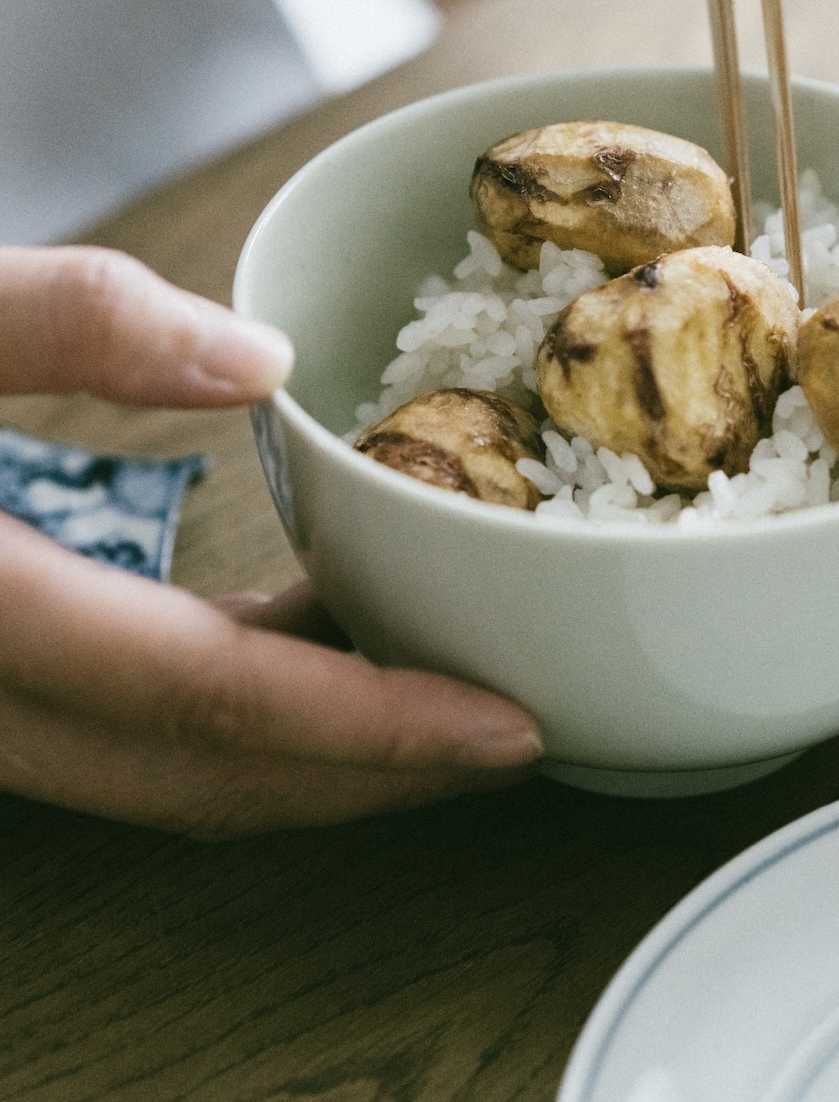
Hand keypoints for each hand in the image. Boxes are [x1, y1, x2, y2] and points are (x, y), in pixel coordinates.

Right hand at [0, 248, 541, 836]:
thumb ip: (63, 323)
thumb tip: (260, 360)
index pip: (203, 702)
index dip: (368, 729)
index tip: (508, 730)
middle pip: (200, 777)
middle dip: (371, 775)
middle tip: (512, 740)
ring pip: (160, 774)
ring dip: (308, 750)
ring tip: (438, 688)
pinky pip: (121, 730)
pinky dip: (231, 702)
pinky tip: (300, 626)